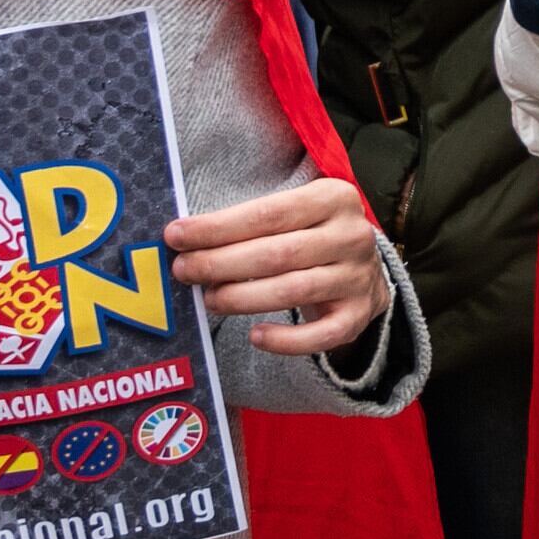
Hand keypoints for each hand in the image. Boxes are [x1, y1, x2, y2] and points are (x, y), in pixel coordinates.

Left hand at [165, 174, 388, 354]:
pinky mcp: (358, 314)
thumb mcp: (295, 211)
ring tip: (209, 299)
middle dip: (221, 263)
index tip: (176, 236)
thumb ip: (250, 221)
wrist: (362, 267)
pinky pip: (320, 335)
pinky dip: (286, 340)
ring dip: (242, 298)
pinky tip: (255, 335)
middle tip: (183, 270)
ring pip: (293, 290)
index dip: (218, 227)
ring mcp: (358, 277)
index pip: (268, 213)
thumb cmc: (310, 235)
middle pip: (277, 253)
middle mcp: (352, 235)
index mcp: (334, 198)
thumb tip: (186, 238)